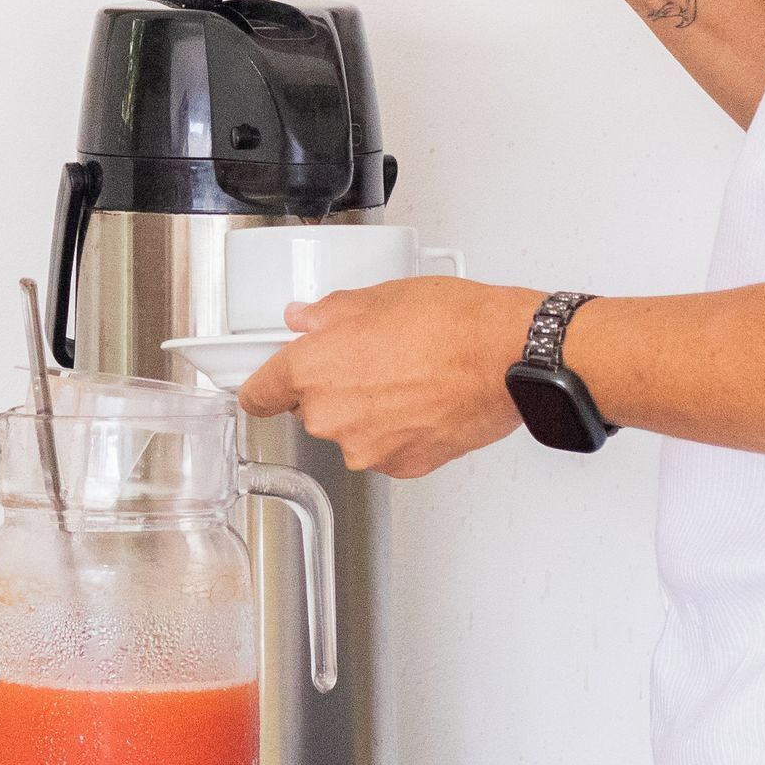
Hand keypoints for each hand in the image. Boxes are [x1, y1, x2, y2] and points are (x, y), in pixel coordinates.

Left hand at [232, 276, 541, 476]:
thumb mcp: (378, 298)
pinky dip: (397, 430)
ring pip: (350, 430)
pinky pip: (385, 448)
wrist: (506, 359)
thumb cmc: (450, 325)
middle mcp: (331, 417)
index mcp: (313, 371)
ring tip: (406, 376)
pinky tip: (422, 401)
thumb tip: (306, 319)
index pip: (258, 394)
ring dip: (367, 411)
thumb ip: (329, 314)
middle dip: (331, 388)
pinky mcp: (403, 466)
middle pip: (309, 409)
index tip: (265, 387)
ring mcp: (367, 448)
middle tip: (369, 358)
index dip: (263, 388)